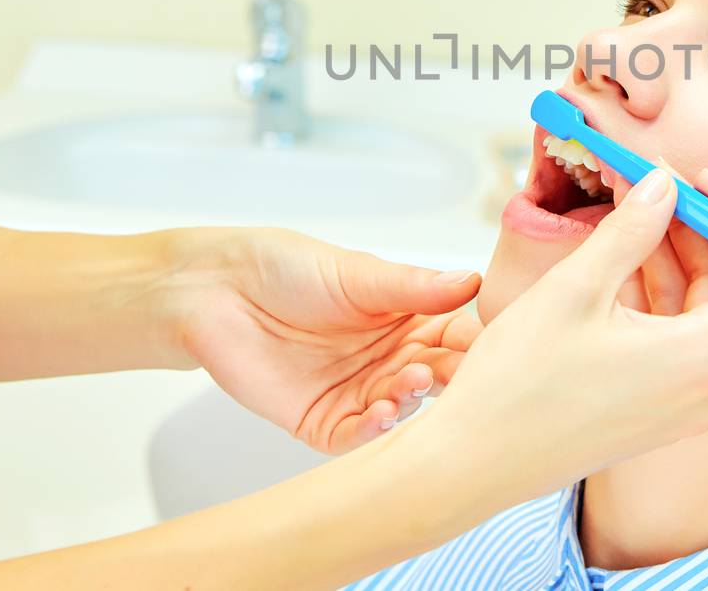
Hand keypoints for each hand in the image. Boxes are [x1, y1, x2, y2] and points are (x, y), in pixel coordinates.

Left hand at [149, 227, 482, 453]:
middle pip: (436, 376)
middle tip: (459, 372)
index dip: (473, 341)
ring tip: (411, 381)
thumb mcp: (357, 272)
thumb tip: (472, 283)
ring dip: (412, 400)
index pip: (454, 334)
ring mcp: (357, 391)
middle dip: (451, 376)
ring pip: (403, 409)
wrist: (215, 292)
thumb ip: (413, 286)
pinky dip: (375, 432)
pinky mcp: (323, 421)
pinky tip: (383, 414)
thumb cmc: (284, 268)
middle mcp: (387, 358)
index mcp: (405, 318)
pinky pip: (357, 438)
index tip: (493, 344)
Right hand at [408, 166, 707, 503]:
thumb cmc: (519, 381)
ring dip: (670, 260)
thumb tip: (665, 183)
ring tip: (629, 212)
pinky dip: (653, 297)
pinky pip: (672, 342)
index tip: (697, 182)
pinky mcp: (653, 412)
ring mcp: (680, 406)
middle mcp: (705, 390)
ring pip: (697, 314)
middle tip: (654, 186)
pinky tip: (616, 262)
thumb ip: (632, 230)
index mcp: (702, 360)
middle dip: (697, 233)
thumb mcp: (577, 288)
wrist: (473, 461)